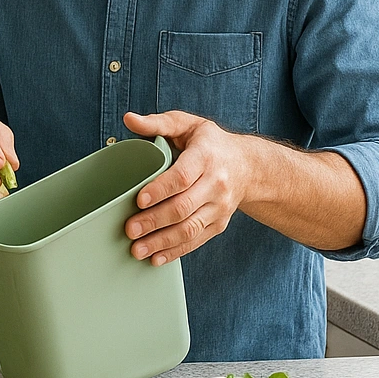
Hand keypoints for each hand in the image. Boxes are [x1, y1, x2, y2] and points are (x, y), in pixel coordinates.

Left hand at [123, 110, 249, 265]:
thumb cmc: (209, 144)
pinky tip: (156, 258)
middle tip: (129, 230)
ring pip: (190, 228)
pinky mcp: (218, 224)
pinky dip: (175, 251)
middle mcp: (216, 184)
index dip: (161, 189)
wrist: (249, 166)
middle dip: (154, 221)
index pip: (182, 176)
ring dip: (162, 242)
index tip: (140, 199)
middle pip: (183, 207)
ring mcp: (219, 207)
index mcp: (206, 157)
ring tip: (137, 249)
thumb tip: (129, 119)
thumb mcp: (187, 125)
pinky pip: (197, 241)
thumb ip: (158, 123)